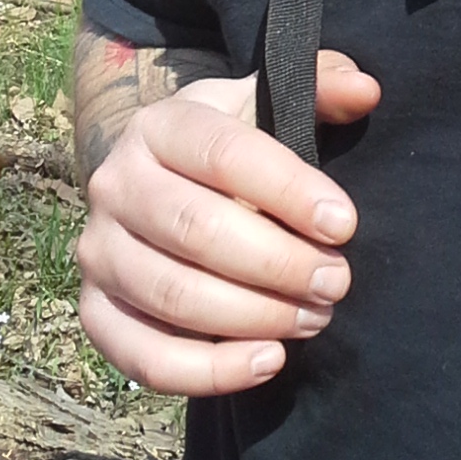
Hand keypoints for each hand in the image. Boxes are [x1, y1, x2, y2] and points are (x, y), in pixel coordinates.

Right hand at [75, 49, 381, 395]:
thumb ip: (319, 89)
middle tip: (337, 283)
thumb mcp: (266, 105)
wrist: (156, 184)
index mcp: (161, 125)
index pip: (226, 154)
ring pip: (172, 295)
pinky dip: (208, 371)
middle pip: (197, 231)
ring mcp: (98, 252)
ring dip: (254, 316)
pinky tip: (268, 362)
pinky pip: (143, 355)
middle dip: (279, 264)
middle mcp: (115, 184)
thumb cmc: (229, 148)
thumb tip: (365, 91)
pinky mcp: (94, 312)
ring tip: (315, 318)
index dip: (290, 192)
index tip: (346, 225)